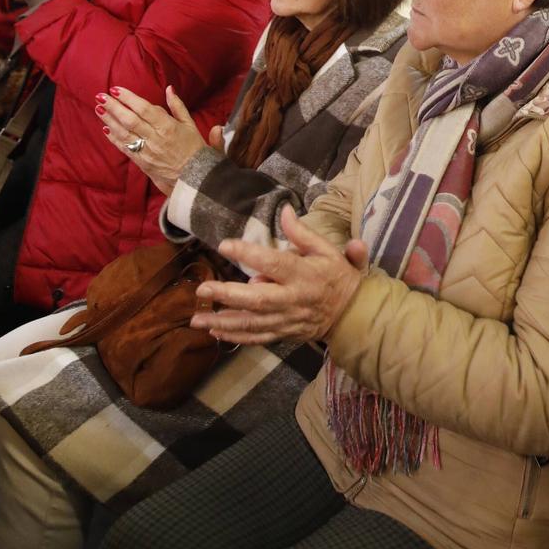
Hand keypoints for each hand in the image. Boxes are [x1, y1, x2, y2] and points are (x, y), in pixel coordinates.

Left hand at [96, 84, 212, 186]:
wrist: (193, 177)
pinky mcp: (141, 162)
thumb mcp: (190, 124)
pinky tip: (105, 128)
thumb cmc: (193, 148)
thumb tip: (169, 88)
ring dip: (110, 120)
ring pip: (124, 133)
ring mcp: (147, 151)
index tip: (116, 89)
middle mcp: (155, 138)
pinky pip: (125, 148)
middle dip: (114, 107)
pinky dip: (114, 138)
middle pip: (130, 120)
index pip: (144, 109)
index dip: (129, 98)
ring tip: (99, 109)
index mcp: (168, 126)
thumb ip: (177, 106)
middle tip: (101, 96)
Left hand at [191, 205, 365, 344]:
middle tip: (202, 290)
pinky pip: (257, 338)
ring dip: (223, 322)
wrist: (351, 314)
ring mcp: (286, 319)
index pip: (273, 262)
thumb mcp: (326, 250)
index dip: (249, 254)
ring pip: (252, 322)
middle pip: (256, 299)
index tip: (225, 245)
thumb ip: (302, 233)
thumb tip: (285, 210)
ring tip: (196, 318)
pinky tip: (215, 332)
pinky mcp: (283, 333)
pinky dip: (236, 337)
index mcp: (303, 274)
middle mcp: (292, 299)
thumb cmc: (338, 277)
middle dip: (227, 295)